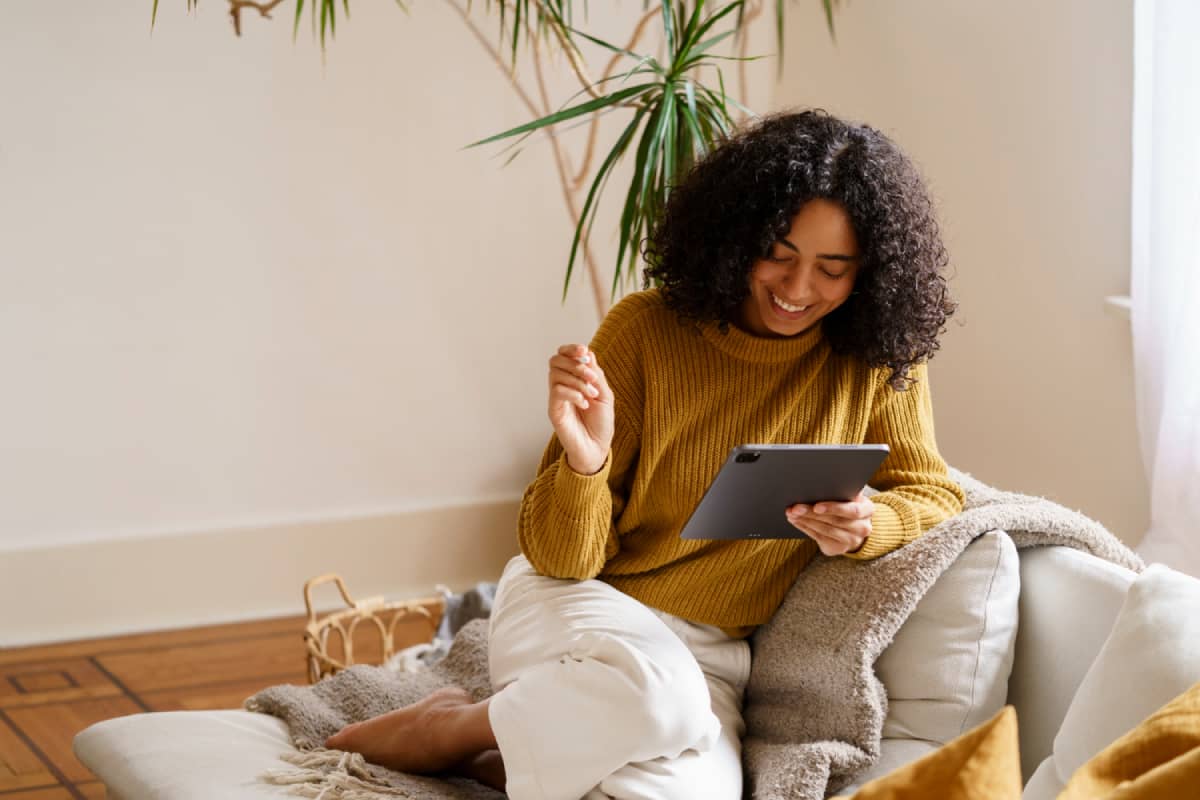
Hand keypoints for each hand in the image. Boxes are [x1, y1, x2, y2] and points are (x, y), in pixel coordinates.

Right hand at [547, 344, 613, 474]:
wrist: (597, 447)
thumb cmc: (601, 422)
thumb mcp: (604, 394)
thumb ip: (596, 374)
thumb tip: (588, 353)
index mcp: (575, 378)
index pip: (564, 355)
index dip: (571, 348)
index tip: (584, 351)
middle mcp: (563, 385)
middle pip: (555, 360)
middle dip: (575, 363)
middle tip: (591, 377)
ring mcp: (556, 398)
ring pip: (555, 374)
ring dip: (577, 380)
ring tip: (591, 395)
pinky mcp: (553, 410)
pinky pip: (557, 391)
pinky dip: (573, 394)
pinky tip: (584, 404)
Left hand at [786, 492, 874, 555]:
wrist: (854, 527)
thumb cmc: (847, 504)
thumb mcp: (850, 496)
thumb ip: (841, 490)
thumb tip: (817, 481)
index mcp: (868, 510)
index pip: (852, 510)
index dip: (834, 508)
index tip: (816, 506)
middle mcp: (863, 527)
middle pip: (835, 521)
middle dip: (812, 513)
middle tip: (796, 507)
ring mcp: (851, 541)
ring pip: (825, 530)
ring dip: (805, 520)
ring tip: (792, 512)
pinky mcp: (838, 548)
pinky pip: (819, 537)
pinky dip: (805, 527)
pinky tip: (795, 520)